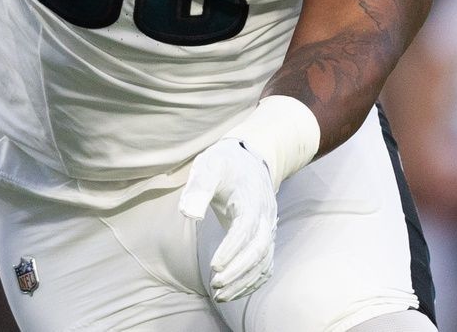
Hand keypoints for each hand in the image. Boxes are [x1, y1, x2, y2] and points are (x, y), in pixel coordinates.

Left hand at [179, 137, 277, 301]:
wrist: (250, 161)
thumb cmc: (225, 164)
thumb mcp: (209, 166)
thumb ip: (198, 188)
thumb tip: (188, 214)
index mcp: (251, 200)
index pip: (245, 230)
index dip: (231, 250)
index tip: (214, 266)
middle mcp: (265, 217)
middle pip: (258, 250)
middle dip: (238, 271)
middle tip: (215, 285)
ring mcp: (268, 229)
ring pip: (263, 262)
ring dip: (244, 281)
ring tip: (220, 295)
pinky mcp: (265, 237)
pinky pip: (265, 265)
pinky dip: (252, 281)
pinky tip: (233, 292)